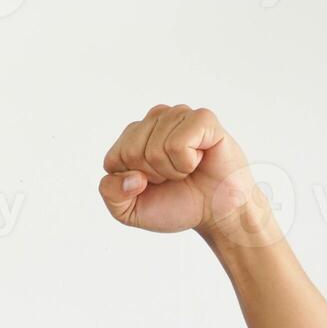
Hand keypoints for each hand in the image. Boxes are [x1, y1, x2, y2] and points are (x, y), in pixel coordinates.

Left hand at [98, 104, 265, 236]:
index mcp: (130, 139)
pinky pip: (178, 144)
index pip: (113, 160)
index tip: (153, 184)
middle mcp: (152, 121)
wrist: (215, 212)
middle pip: (132, 152)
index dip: (133, 183)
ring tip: (187, 168)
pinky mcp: (202, 119)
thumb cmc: (174, 205)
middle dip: (153, 176)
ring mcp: (178, 115)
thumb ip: (111, 194)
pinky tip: (199, 159)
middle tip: (172, 177)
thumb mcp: (129, 211)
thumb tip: (131, 176)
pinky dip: (187, 162)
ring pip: (155, 149)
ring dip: (172, 170)